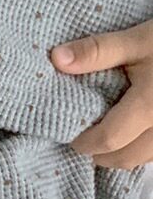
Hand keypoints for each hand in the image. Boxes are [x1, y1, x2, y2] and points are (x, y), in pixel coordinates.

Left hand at [52, 19, 152, 168]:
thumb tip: (56, 60)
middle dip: (100, 153)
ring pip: (146, 158)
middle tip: (81, 136)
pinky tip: (131, 130)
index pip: (109, 140)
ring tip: (103, 133)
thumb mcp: (137, 40)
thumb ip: (97, 51)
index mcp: (150, 108)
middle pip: (127, 157)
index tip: (68, 134)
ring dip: (122, 152)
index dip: (84, 142)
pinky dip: (141, 147)